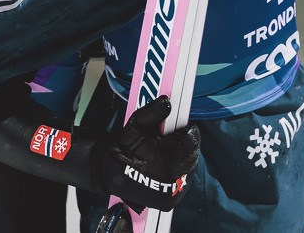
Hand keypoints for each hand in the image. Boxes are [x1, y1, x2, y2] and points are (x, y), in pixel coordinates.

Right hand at [96, 96, 199, 211]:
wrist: (110, 175)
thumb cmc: (123, 150)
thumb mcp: (135, 126)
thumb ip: (152, 113)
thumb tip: (167, 102)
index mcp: (167, 163)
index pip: (191, 142)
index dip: (188, 130)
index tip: (182, 125)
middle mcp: (173, 182)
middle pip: (192, 155)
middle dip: (185, 144)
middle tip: (173, 136)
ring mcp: (173, 194)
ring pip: (189, 169)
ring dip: (183, 157)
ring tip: (168, 150)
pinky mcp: (170, 201)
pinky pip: (183, 181)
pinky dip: (178, 170)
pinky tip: (166, 163)